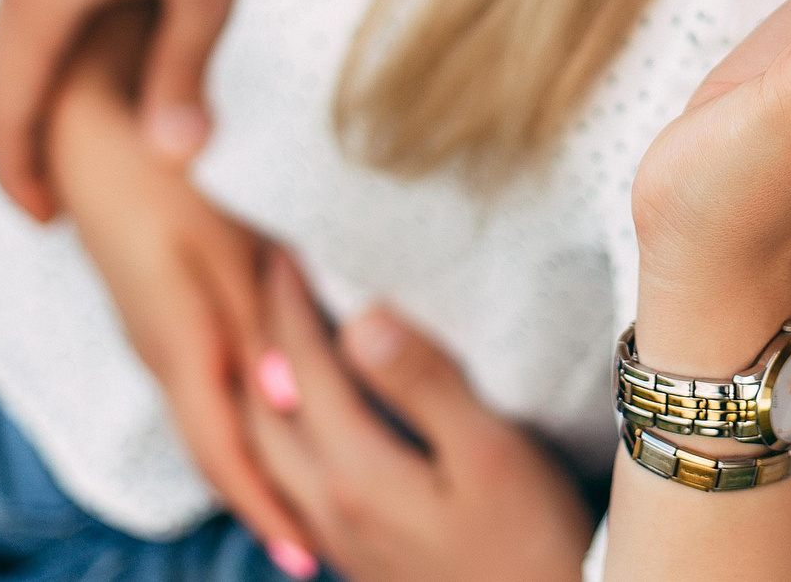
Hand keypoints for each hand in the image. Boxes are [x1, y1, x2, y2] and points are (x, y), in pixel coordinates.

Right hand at [0, 0, 236, 219]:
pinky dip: (37, 58)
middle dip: (17, 147)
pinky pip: (24, 13)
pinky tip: (78, 77)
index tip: (46, 222)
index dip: (20, 171)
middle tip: (52, 204)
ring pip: (7, 47)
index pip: (8, 107)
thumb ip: (185, 69)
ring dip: (26, 101)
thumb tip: (174, 157)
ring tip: (65, 152)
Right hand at [48, 35, 309, 564]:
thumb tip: (289, 405)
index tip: (309, 560)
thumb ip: (256, 317)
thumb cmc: (164, 160)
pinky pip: (204, 379)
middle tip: (324, 555)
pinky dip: (243, 416)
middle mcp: (161, 349)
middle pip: (218, 450)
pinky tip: (279, 419)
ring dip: (259, 465)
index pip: (227, 453)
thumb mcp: (223, 237)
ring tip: (310, 509)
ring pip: (211, 418)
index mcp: (178, 340)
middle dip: (269, 503)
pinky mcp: (158, 304)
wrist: (85, 109)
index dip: (267, 509)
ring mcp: (154, 329)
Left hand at [244, 251, 593, 581]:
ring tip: (268, 334)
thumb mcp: (492, 455)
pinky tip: (292, 426)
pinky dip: (270, 434)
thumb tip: (365, 315)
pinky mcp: (353, 555)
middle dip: (259, 332)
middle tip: (263, 271)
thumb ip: (425, 385)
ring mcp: (336, 536)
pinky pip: (282, 481)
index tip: (284, 239)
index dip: (288, 298)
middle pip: (265, 407)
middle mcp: (329, 505)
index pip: (304, 365)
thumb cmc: (534, 542)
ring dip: (257, 384)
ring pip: (264, 450)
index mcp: (357, 471)